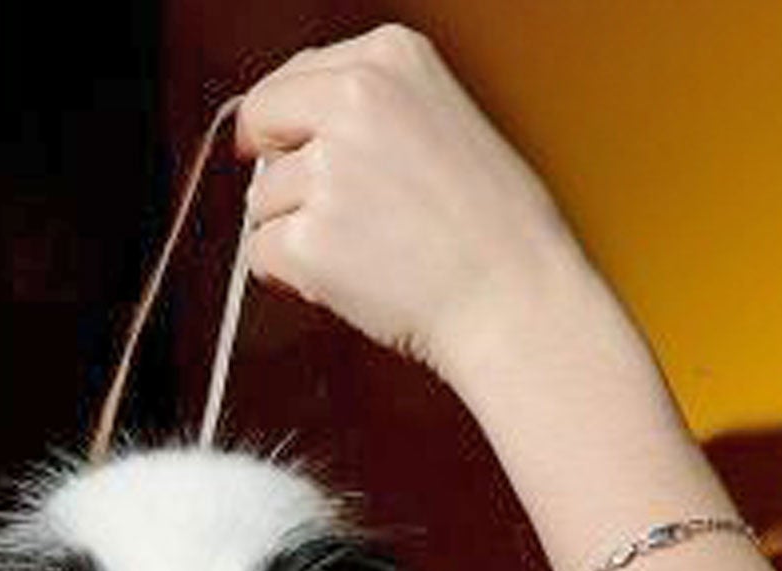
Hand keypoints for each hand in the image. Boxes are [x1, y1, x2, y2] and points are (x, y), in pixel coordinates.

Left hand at [236, 25, 597, 383]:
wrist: (519, 302)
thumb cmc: (500, 231)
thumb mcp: (448, 123)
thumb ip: (374, 112)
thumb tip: (299, 135)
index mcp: (390, 57)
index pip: (291, 80)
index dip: (291, 126)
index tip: (302, 152)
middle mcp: (354, 99)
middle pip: (262, 125)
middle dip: (283, 171)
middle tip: (337, 214)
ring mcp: (327, 169)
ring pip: (262, 198)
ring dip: (299, 231)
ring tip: (372, 252)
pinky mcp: (308, 238)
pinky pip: (261, 255)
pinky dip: (295, 277)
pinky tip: (353, 281)